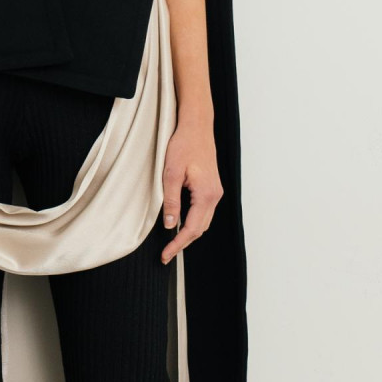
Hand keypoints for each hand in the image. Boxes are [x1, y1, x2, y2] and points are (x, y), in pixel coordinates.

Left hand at [160, 119, 223, 264]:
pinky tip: (182, 221)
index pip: (192, 229)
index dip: (178, 244)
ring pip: (204, 221)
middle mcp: (214, 195)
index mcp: (206, 195)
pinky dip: (194, 220)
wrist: (196, 126)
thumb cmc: (183, 145)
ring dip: (189, 232)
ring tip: (172, 241)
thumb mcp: (171, 173)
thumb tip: (170, 225)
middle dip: (183, 242)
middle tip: (166, 253)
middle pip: (201, 228)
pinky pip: (204, 210)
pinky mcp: (212, 186)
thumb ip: (171, 200)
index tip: (165, 255)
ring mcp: (215, 190)